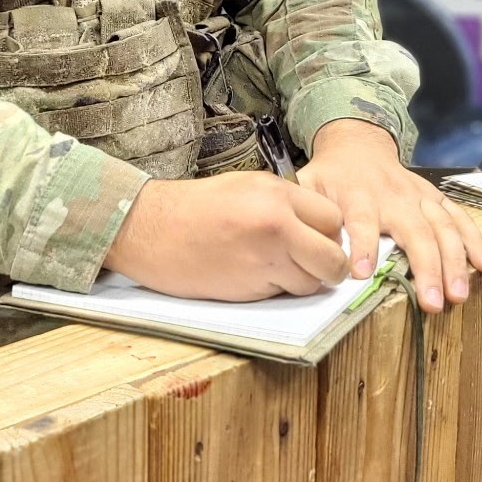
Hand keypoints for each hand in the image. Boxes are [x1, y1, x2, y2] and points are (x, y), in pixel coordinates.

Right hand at [105, 170, 349, 300]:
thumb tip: (316, 228)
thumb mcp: (243, 187)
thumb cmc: (191, 208)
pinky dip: (276, 291)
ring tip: (273, 270)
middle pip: (333, 257)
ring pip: (312, 283)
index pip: (333, 219)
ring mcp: (266, 258)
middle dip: (328, 266)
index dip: (329, 234)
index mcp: (276, 193)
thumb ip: (283, 205)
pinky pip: (283, 294)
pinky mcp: (251, 288)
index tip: (319, 241)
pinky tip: (252, 276)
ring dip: (302, 282)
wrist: (147, 230)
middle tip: (314, 266)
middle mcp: (278, 224)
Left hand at [299, 118, 481, 312]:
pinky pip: (459, 218)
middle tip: (434, 302)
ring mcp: (419, 197)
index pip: (361, 221)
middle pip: (414, 232)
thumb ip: (302, 209)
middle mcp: (393, 196)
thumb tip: (292, 237)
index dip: (362, 246)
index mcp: (358, 195)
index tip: (361, 273)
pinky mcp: (435, 198)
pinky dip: (475, 241)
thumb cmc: (331, 176)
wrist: (357, 144)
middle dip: (426, 267)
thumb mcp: (308, 185)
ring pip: (442, 228)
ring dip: (454, 262)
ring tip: (459, 295)